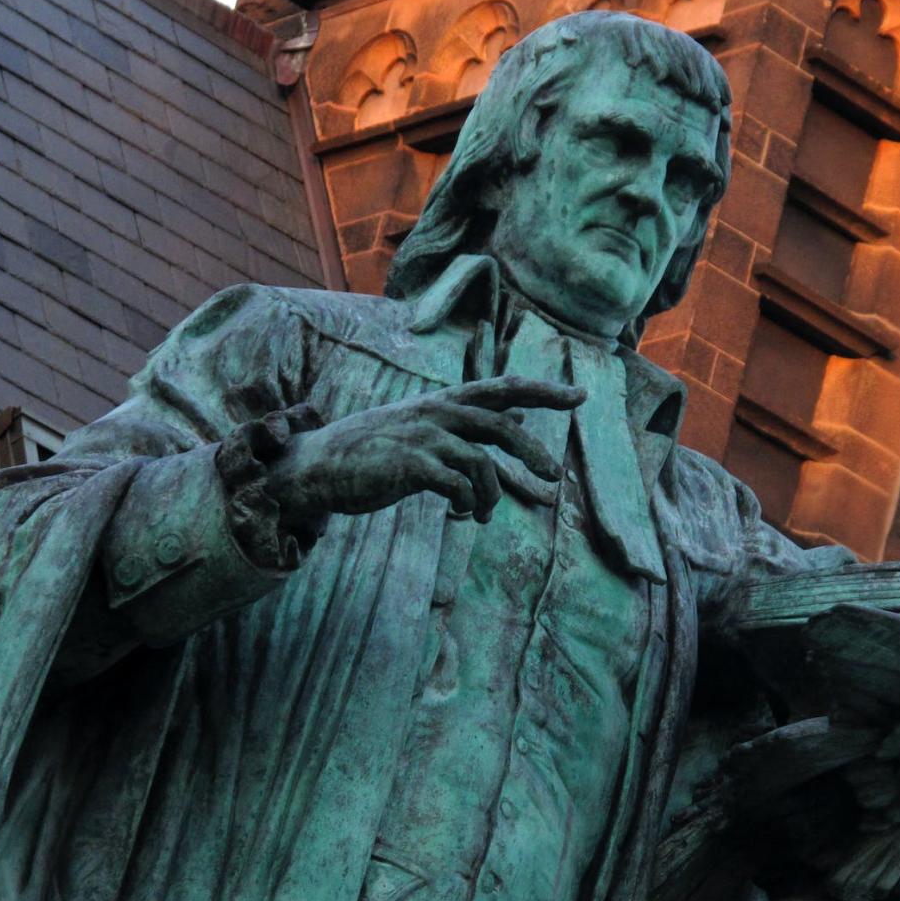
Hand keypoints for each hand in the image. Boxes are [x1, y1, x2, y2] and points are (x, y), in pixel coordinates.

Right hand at [266, 376, 584, 524]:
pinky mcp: (412, 466)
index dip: (543, 391)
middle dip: (532, 452)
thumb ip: (472, 422)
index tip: (580, 396)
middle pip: (501, 425)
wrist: (319, 467)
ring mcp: (424, 437)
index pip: (502, 386)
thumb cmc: (375, 449)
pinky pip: (459, 488)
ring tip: (483, 514)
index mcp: (444, 402)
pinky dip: (468, 504)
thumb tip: (517, 414)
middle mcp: (437, 413)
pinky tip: (462, 513)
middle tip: (553, 478)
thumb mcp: (426, 427)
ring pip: (482, 465)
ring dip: (491, 496)